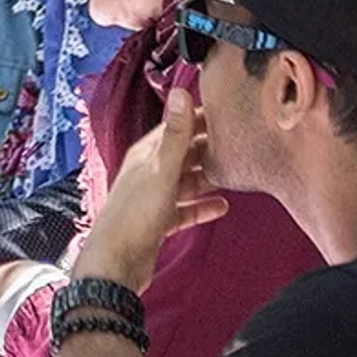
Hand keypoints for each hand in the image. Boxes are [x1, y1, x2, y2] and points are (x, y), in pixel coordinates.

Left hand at [76, 89, 227, 292]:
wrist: (117, 263)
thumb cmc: (135, 215)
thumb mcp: (161, 170)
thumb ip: (176, 135)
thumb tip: (180, 92)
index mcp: (145, 155)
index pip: (175, 128)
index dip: (199, 119)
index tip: (227, 113)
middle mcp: (148, 173)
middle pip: (183, 155)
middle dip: (208, 148)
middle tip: (240, 144)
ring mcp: (152, 198)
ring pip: (186, 182)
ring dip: (208, 178)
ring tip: (235, 173)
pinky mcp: (158, 222)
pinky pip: (185, 210)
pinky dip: (202, 207)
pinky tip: (222, 207)